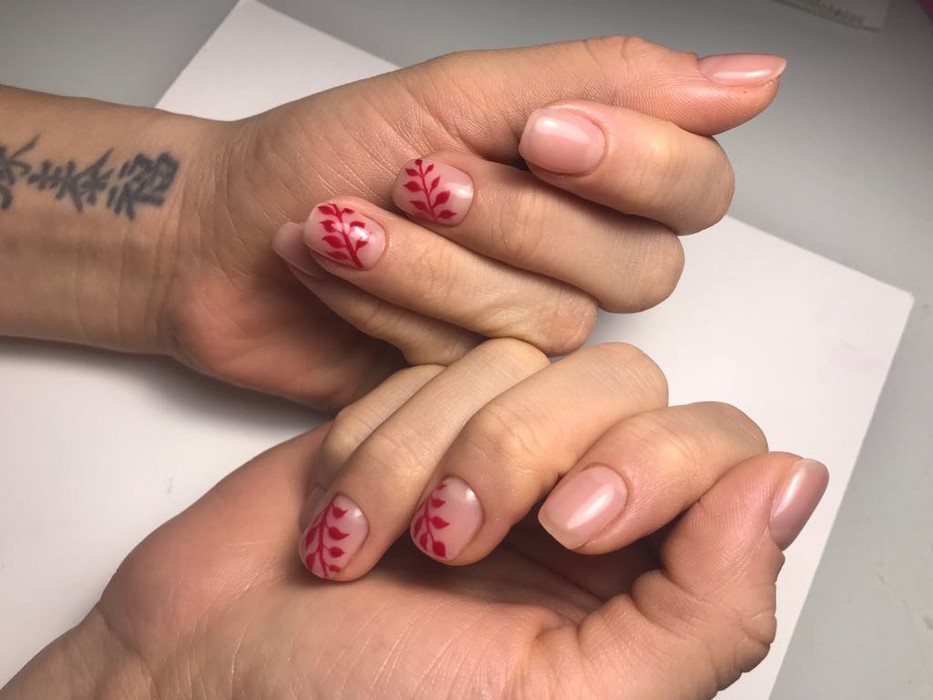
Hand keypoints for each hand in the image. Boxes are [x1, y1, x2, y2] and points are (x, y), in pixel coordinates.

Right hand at [3, 342, 827, 698]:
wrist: (197, 680)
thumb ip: (705, 610)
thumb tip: (791, 486)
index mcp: (639, 583)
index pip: (718, 452)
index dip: (658, 465)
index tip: (573, 526)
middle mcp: (576, 503)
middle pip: (622, 386)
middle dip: (521, 453)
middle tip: (451, 542)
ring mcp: (494, 447)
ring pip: (521, 363)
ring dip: (430, 453)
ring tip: (369, 545)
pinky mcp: (417, 412)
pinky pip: (435, 364)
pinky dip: (378, 436)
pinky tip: (341, 514)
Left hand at [164, 40, 784, 405]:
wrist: (225, 234)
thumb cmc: (327, 149)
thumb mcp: (463, 92)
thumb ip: (607, 82)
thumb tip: (751, 79)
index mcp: (590, 176)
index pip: (695, 186)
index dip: (634, 166)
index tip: (538, 137)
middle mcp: (574, 257)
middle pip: (634, 267)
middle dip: (511, 218)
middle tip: (417, 176)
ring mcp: (524, 326)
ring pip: (550, 322)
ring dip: (432, 266)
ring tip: (344, 225)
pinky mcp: (473, 384)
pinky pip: (478, 365)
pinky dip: (393, 309)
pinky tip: (336, 275)